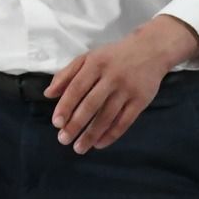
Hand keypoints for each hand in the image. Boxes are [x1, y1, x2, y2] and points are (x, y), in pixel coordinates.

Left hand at [44, 15, 198, 153]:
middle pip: (91, 104)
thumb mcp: (88, 58)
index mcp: (95, 64)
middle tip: (63, 139)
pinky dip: (111, 135)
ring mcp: (127, 90)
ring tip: (79, 148)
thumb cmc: (113, 56)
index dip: (65, 106)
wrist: (150, 50)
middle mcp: (111, 77)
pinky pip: (124, 122)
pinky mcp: (141, 101)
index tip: (56, 123)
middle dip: (76, 124)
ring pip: (107, 116)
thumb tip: (48, 94)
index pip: (77, 88)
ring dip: (92, 134)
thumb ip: (67, 74)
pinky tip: (99, 144)